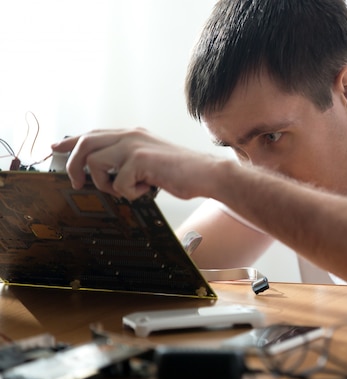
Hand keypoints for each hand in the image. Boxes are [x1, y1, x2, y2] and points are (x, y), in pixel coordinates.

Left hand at [51, 128, 212, 200]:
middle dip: (74, 165)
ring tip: (128, 189)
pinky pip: (118, 183)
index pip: (93, 133)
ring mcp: (134, 146)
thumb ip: (128, 160)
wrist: (207, 174)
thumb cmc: (182, 171)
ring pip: (95, 164)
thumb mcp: (150, 160)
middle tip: (79, 183)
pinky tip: (148, 189)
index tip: (56, 147)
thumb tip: (104, 173)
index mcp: (132, 134)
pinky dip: (131, 193)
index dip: (71, 141)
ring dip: (107, 185)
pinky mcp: (140, 160)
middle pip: (85, 143)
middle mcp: (130, 135)